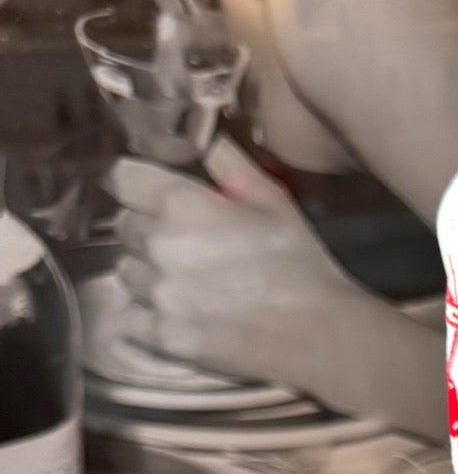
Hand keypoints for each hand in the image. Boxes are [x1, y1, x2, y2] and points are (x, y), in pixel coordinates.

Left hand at [103, 139, 446, 440]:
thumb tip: (201, 137)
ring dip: (148, 271)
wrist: (319, 334)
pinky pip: (132, 316)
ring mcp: (158, 294)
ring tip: (186, 281)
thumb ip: (229, 164)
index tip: (153, 193)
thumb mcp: (274, 201)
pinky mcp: (162, 335)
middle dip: (149, 229)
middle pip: (125, 226)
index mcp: (182, 204)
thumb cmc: (299, 263)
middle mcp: (159, 246)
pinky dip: (147, 312)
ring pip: (127, 271)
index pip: (122, 178)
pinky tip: (179, 311)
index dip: (138, 183)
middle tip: (188, 243)